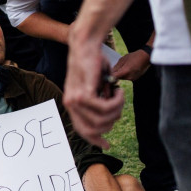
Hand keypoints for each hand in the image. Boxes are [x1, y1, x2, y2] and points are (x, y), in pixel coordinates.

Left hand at [61, 30, 125, 148]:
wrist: (86, 45)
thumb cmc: (94, 62)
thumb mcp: (97, 85)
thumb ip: (99, 101)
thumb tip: (109, 118)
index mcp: (72, 104)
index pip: (82, 130)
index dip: (95, 139)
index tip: (106, 145)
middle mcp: (71, 104)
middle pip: (94, 130)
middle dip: (111, 121)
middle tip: (119, 106)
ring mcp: (75, 100)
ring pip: (102, 120)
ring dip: (117, 109)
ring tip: (119, 94)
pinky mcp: (83, 94)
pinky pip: (105, 108)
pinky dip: (117, 101)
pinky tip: (118, 90)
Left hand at [111, 50, 150, 81]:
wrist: (146, 57)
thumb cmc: (134, 56)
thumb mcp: (122, 60)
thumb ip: (116, 67)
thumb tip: (110, 72)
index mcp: (125, 71)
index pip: (114, 77)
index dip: (109, 76)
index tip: (106, 75)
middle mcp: (129, 77)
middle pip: (118, 78)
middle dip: (115, 74)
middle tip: (114, 68)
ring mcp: (133, 78)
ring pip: (122, 78)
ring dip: (120, 74)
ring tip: (123, 66)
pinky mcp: (135, 79)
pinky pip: (127, 77)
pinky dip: (125, 74)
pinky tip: (128, 68)